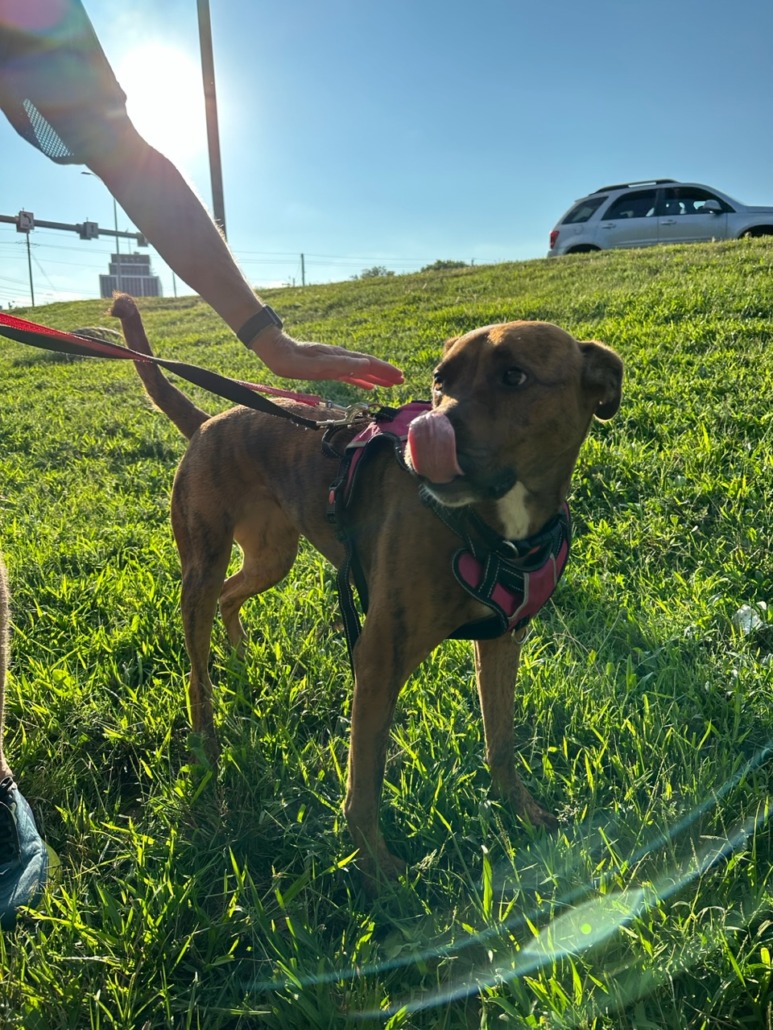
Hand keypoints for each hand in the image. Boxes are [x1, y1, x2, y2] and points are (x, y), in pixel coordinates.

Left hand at [249, 328, 403, 389]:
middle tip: (401, 380)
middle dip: (385, 373)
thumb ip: (342, 365)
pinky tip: (367, 386)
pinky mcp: (330, 369)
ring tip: (389, 384)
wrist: (279, 354)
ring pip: (361, 371)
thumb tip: (366, 365)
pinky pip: (351, 376)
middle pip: (369, 366)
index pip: (369, 363)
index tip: (399, 377)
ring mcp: (336, 363)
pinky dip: (362, 381)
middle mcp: (342, 359)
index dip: (385, 371)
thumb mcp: (319, 364)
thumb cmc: (296, 360)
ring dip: (376, 377)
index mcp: (342, 357)